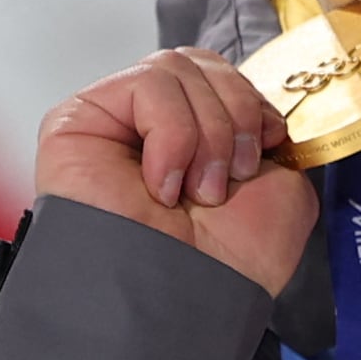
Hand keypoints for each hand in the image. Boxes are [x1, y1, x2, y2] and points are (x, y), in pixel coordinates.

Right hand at [33, 49, 316, 297]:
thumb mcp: (282, 188)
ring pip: (175, 68)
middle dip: (235, 113)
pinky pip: (145, 85)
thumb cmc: (230, 261)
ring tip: (197, 191)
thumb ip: (267, 135)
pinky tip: (162, 185)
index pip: (220, 75)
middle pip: (200, 63)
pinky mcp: (78, 120)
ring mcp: (115, 122)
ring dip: (207, 131)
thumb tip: (259, 109)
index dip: (251, 99)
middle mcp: (153, 127)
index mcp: (196, 138)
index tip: (271, 143)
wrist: (188, 296)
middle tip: (232, 175)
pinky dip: (172, 134)